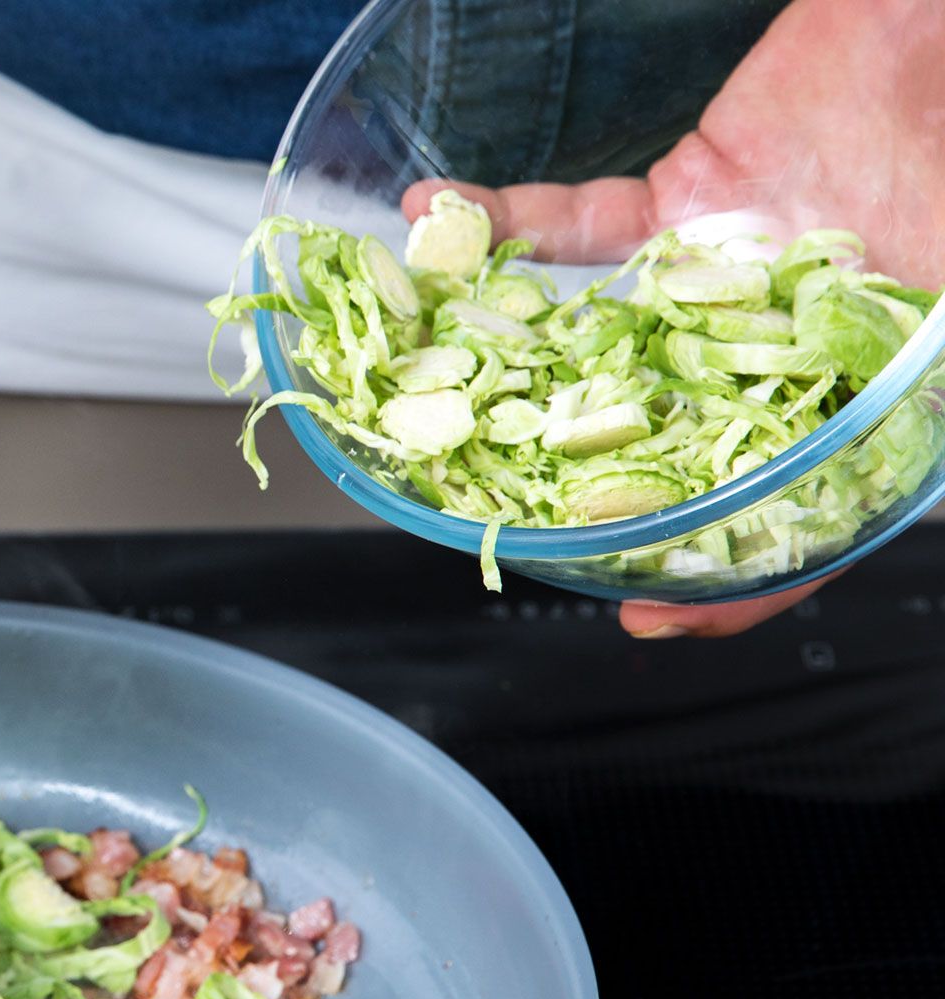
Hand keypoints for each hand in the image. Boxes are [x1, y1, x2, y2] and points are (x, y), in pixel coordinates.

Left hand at [406, 0, 943, 638]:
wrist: (944, 24)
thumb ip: (934, 394)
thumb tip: (931, 479)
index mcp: (862, 400)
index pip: (792, 521)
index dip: (729, 587)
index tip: (644, 619)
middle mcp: (781, 358)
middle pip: (672, 455)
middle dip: (582, 492)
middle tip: (498, 517)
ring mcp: (725, 284)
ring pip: (604, 350)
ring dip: (511, 366)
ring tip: (424, 387)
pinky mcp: (685, 201)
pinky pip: (581, 228)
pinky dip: (506, 223)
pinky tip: (434, 218)